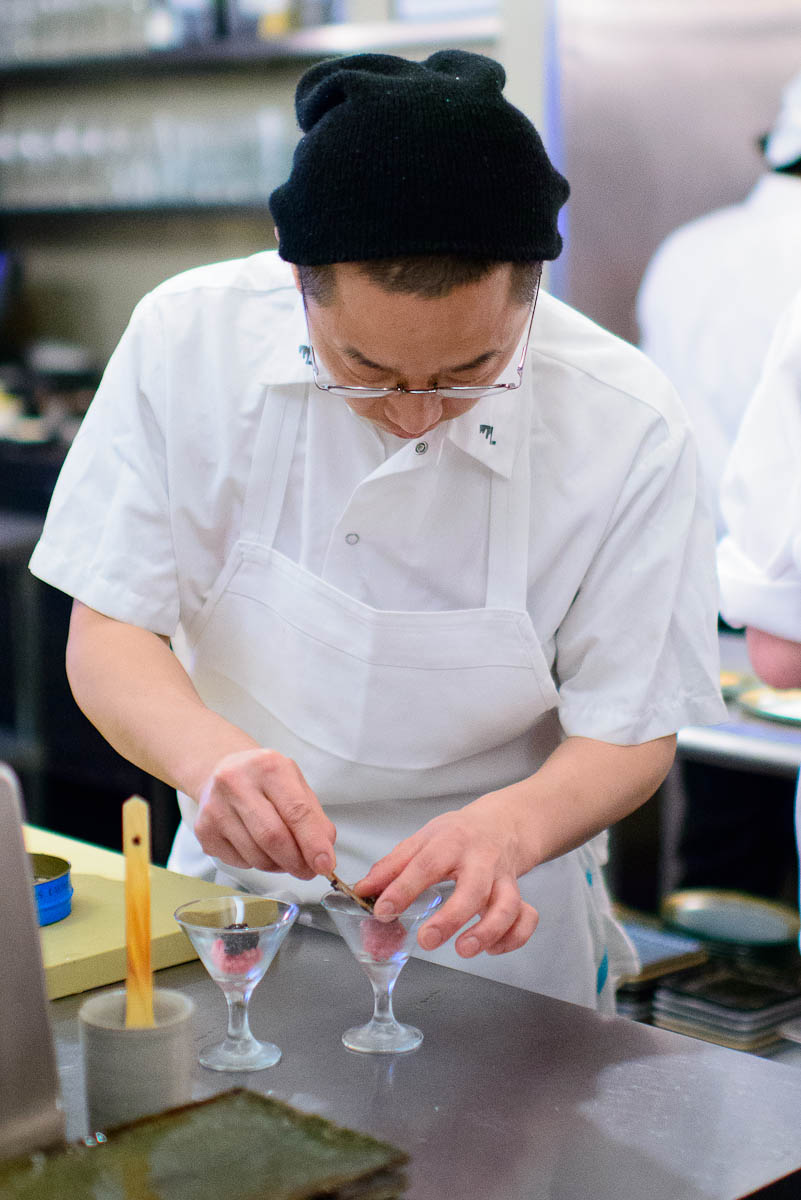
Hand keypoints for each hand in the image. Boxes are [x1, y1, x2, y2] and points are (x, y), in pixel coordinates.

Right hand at [193, 748, 335, 879]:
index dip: (313, 843)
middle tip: (308, 870)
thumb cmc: (263, 780)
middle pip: (273, 838)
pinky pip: (239, 862)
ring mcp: (215, 807)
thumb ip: (314, 818)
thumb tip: (323, 855)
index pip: (296, 811)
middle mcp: (237, 783)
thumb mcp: (295, 785)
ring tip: (283, 855)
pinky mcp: (203, 830)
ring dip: (278, 866)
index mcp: (268, 767)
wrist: (220, 771)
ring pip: (256, 856)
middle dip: (296, 862)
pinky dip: (256, 864)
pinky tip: (257, 847)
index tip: (325, 865)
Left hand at [355, 796, 537, 957]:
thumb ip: (393, 866)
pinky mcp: (520, 893)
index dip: (403, 888)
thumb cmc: (458, 834)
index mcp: (451, 842)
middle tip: (427, 940)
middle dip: (451, 918)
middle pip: (473, 888)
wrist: (503, 822)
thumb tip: (363, 890)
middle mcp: (481, 860)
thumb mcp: (423, 840)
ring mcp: (503, 878)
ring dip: (488, 931)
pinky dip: (514, 937)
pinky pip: (526, 917)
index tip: (383, 911)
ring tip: (464, 950)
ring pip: (508, 905)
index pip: (425, 864)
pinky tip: (491, 948)